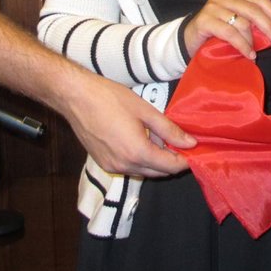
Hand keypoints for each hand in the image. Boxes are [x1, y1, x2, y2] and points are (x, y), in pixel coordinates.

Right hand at [63, 69, 195, 177]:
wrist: (76, 97)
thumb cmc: (110, 98)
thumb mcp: (145, 110)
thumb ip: (169, 129)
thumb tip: (190, 142)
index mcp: (137, 152)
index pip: (170, 167)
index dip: (185, 161)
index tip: (194, 151)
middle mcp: (125, 165)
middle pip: (158, 173)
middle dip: (172, 162)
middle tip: (180, 144)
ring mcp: (112, 166)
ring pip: (143, 171)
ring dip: (155, 161)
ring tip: (160, 139)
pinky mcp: (103, 163)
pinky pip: (129, 167)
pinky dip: (140, 159)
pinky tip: (141, 141)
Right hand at [182, 0, 270, 59]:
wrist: (186, 44)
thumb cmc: (215, 37)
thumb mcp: (237, 27)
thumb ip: (253, 26)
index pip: (260, 0)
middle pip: (253, 10)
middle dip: (270, 27)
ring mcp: (213, 7)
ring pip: (242, 22)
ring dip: (253, 40)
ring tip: (256, 53)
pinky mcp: (204, 20)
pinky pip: (230, 33)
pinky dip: (242, 45)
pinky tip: (249, 54)